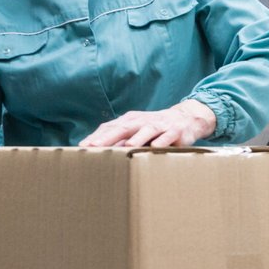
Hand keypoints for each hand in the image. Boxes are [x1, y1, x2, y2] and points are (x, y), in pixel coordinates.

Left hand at [78, 99, 217, 147]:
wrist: (186, 119)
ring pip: (146, 130)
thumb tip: (97, 150)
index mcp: (130, 121)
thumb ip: (120, 140)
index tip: (83, 147)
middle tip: (95, 147)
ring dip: (137, 138)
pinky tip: (156, 146)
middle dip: (109, 137)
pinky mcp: (175, 130)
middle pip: (124, 128)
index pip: (110, 127)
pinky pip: (168, 136)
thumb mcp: (136, 131)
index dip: (97, 136)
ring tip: (126, 146)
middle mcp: (143, 121)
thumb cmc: (155, 128)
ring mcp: (160, 124)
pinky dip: (162, 140)